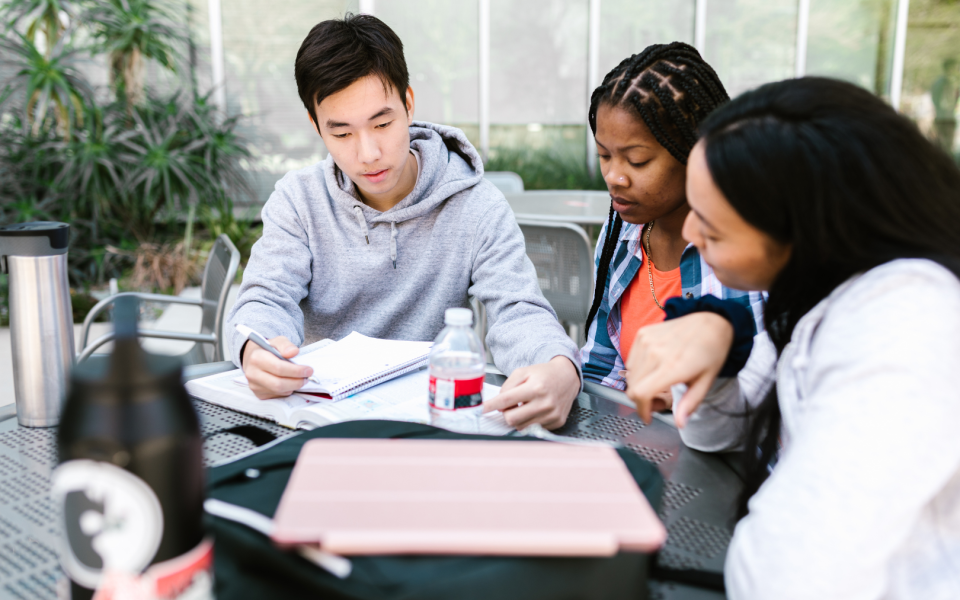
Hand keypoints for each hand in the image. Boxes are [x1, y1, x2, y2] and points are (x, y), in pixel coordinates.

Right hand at [240, 336, 314, 399]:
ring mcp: (254, 386)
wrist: (254, 359)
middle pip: (279, 383)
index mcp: (256, 358)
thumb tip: (294, 352)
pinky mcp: (259, 394)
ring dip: (294, 386)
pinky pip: (277, 395)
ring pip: (279, 391)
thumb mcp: (277, 342)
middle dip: (297, 382)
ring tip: (300, 379)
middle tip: (307, 377)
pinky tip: (289, 383)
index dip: (296, 370)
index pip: (278, 368)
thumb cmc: (268, 350)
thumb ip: (286, 345)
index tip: (309, 370)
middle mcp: (252, 374)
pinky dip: (287, 390)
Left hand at [482, 356, 578, 429]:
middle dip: (506, 413)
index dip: (491, 405)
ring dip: (517, 418)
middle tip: (509, 406)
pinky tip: (534, 410)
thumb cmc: (544, 374)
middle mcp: (545, 403)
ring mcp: (552, 415)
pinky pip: (534, 428)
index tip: (483, 409)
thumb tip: (498, 405)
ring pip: (521, 426)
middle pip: (512, 419)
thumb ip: (507, 387)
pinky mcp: (557, 422)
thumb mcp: (523, 372)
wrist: (567, 377)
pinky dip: (529, 421)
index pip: (507, 400)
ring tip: (524, 406)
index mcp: (536, 388)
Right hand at [625, 312, 732, 426]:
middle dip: (642, 400)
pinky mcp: (642, 334)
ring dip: (639, 385)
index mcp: (672, 366)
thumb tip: (679, 423)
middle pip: (632, 387)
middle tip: (659, 400)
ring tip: (657, 383)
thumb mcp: (705, 382)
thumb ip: (690, 404)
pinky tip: (654, 368)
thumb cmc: (710, 351)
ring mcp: (646, 341)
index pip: (641, 394)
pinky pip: (631, 360)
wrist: (710, 321)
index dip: (641, 410)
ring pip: (630, 375)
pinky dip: (638, 369)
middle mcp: (654, 352)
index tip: (648, 416)